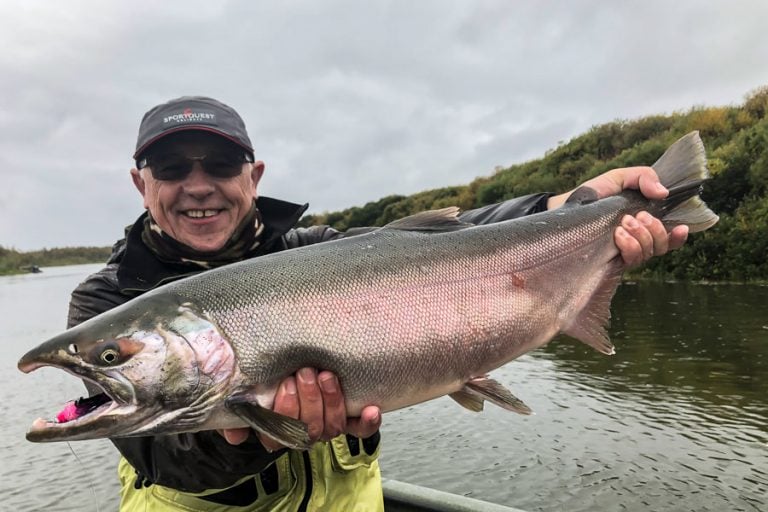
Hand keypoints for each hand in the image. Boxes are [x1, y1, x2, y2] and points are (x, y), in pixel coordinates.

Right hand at [218, 368, 381, 450]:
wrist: (289, 371)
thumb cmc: (267, 383)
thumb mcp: (247, 396)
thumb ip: (239, 412)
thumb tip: (235, 433)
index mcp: (277, 431)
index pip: (278, 436)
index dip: (283, 411)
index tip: (283, 385)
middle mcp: (304, 432)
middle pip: (308, 429)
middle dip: (307, 400)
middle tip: (303, 373)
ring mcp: (327, 426)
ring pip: (332, 427)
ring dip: (331, 401)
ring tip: (325, 375)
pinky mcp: (349, 419)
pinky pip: (360, 429)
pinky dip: (367, 422)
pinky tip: (371, 409)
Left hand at [547, 166, 688, 266]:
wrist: (566, 207)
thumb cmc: (593, 194)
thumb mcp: (619, 178)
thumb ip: (643, 177)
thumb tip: (663, 192)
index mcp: (643, 222)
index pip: (669, 236)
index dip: (679, 236)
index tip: (681, 227)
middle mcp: (637, 240)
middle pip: (661, 246)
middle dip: (655, 230)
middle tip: (638, 216)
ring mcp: (624, 251)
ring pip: (649, 253)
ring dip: (641, 237)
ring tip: (624, 222)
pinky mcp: (611, 260)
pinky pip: (632, 260)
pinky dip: (630, 246)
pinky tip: (618, 234)